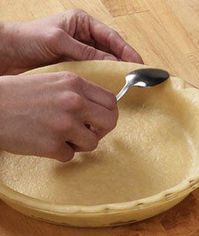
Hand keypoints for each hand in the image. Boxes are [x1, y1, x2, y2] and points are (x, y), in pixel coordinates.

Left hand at [0, 9, 142, 74]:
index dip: (126, 50)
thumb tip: (110, 63)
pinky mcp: (73, 68)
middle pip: (110, 51)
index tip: (137, 62)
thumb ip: (85, 52)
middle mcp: (83, 39)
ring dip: (112, 73)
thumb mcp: (59, 40)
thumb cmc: (29, 38)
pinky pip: (91, 74)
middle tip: (134, 76)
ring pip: (102, 64)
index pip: (111, 37)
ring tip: (123, 83)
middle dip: (123, 62)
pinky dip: (99, 80)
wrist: (8, 54)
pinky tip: (104, 87)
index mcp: (82, 25)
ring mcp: (79, 55)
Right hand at [0, 72, 117, 160]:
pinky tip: (47, 143)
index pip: (111, 102)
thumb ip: (80, 93)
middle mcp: (74, 102)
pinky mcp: (52, 145)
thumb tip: (98, 111)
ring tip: (64, 138)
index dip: (109, 113)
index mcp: (76, 84)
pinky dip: (61, 152)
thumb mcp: (55, 82)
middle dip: (102, 130)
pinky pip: (70, 156)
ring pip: (93, 143)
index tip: (100, 120)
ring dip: (80, 144)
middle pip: (110, 122)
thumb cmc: (22, 94)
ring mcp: (64, 124)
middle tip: (89, 132)